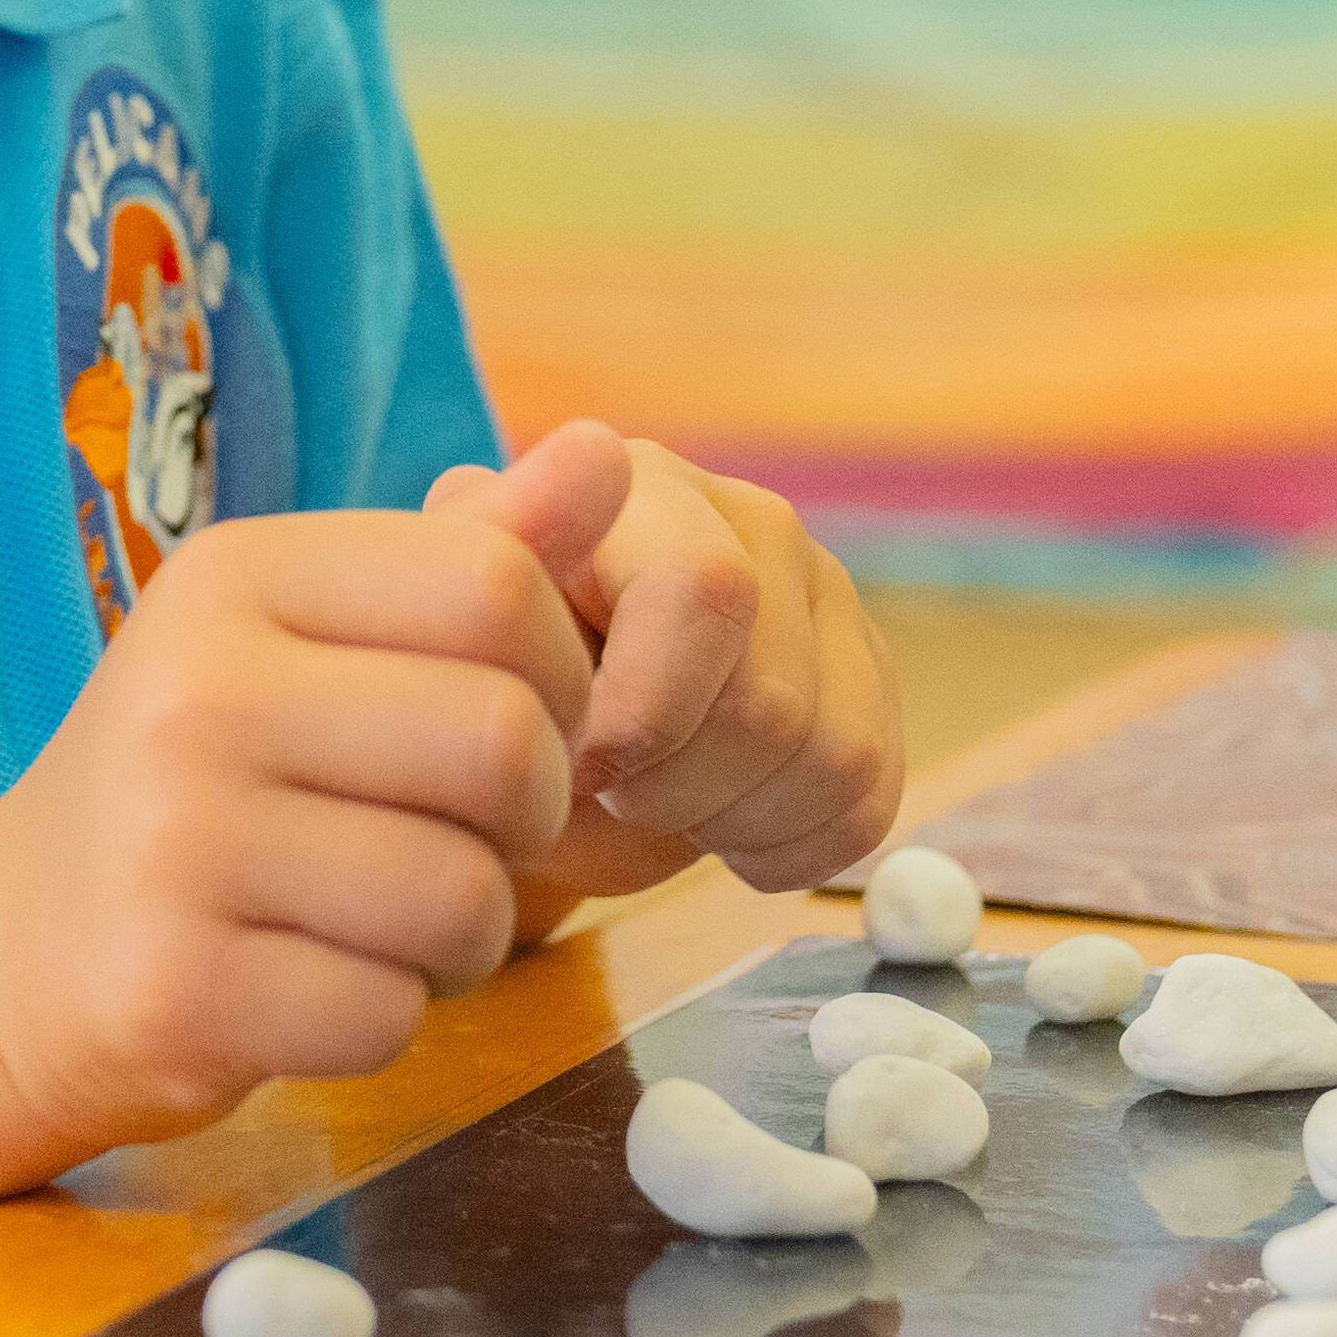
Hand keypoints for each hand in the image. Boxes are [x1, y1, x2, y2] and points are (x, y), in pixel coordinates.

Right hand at [0, 432, 629, 1156]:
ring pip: (466, 897)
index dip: (559, 671)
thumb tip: (612, 448)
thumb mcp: (311, 640)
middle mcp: (193, 694)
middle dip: (530, 818)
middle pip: (505, 742)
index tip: (516, 724)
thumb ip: (473, 555)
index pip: (494, 584)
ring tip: (391, 922)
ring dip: (468, 936)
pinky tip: (316, 986)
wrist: (14, 950)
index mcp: (234, 579)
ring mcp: (173, 845)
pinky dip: (387, 1017)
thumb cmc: (205, 779)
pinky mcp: (175, 991)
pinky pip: (390, 1015)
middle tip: (466, 840)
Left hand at [438, 422, 900, 904]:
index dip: (646, 713)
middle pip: (769, 703)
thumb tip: (530, 575)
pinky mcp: (873, 678)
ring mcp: (828, 597)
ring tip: (659, 802)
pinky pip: (870, 799)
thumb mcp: (463, 635)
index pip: (703, 591)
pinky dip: (790, 847)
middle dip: (675, 789)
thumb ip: (483, 592)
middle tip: (612, 788)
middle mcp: (755, 522)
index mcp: (643, 489)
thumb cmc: (496, 675)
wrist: (541, 716)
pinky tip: (719, 823)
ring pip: (834, 758)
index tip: (580, 765)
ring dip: (731, 822)